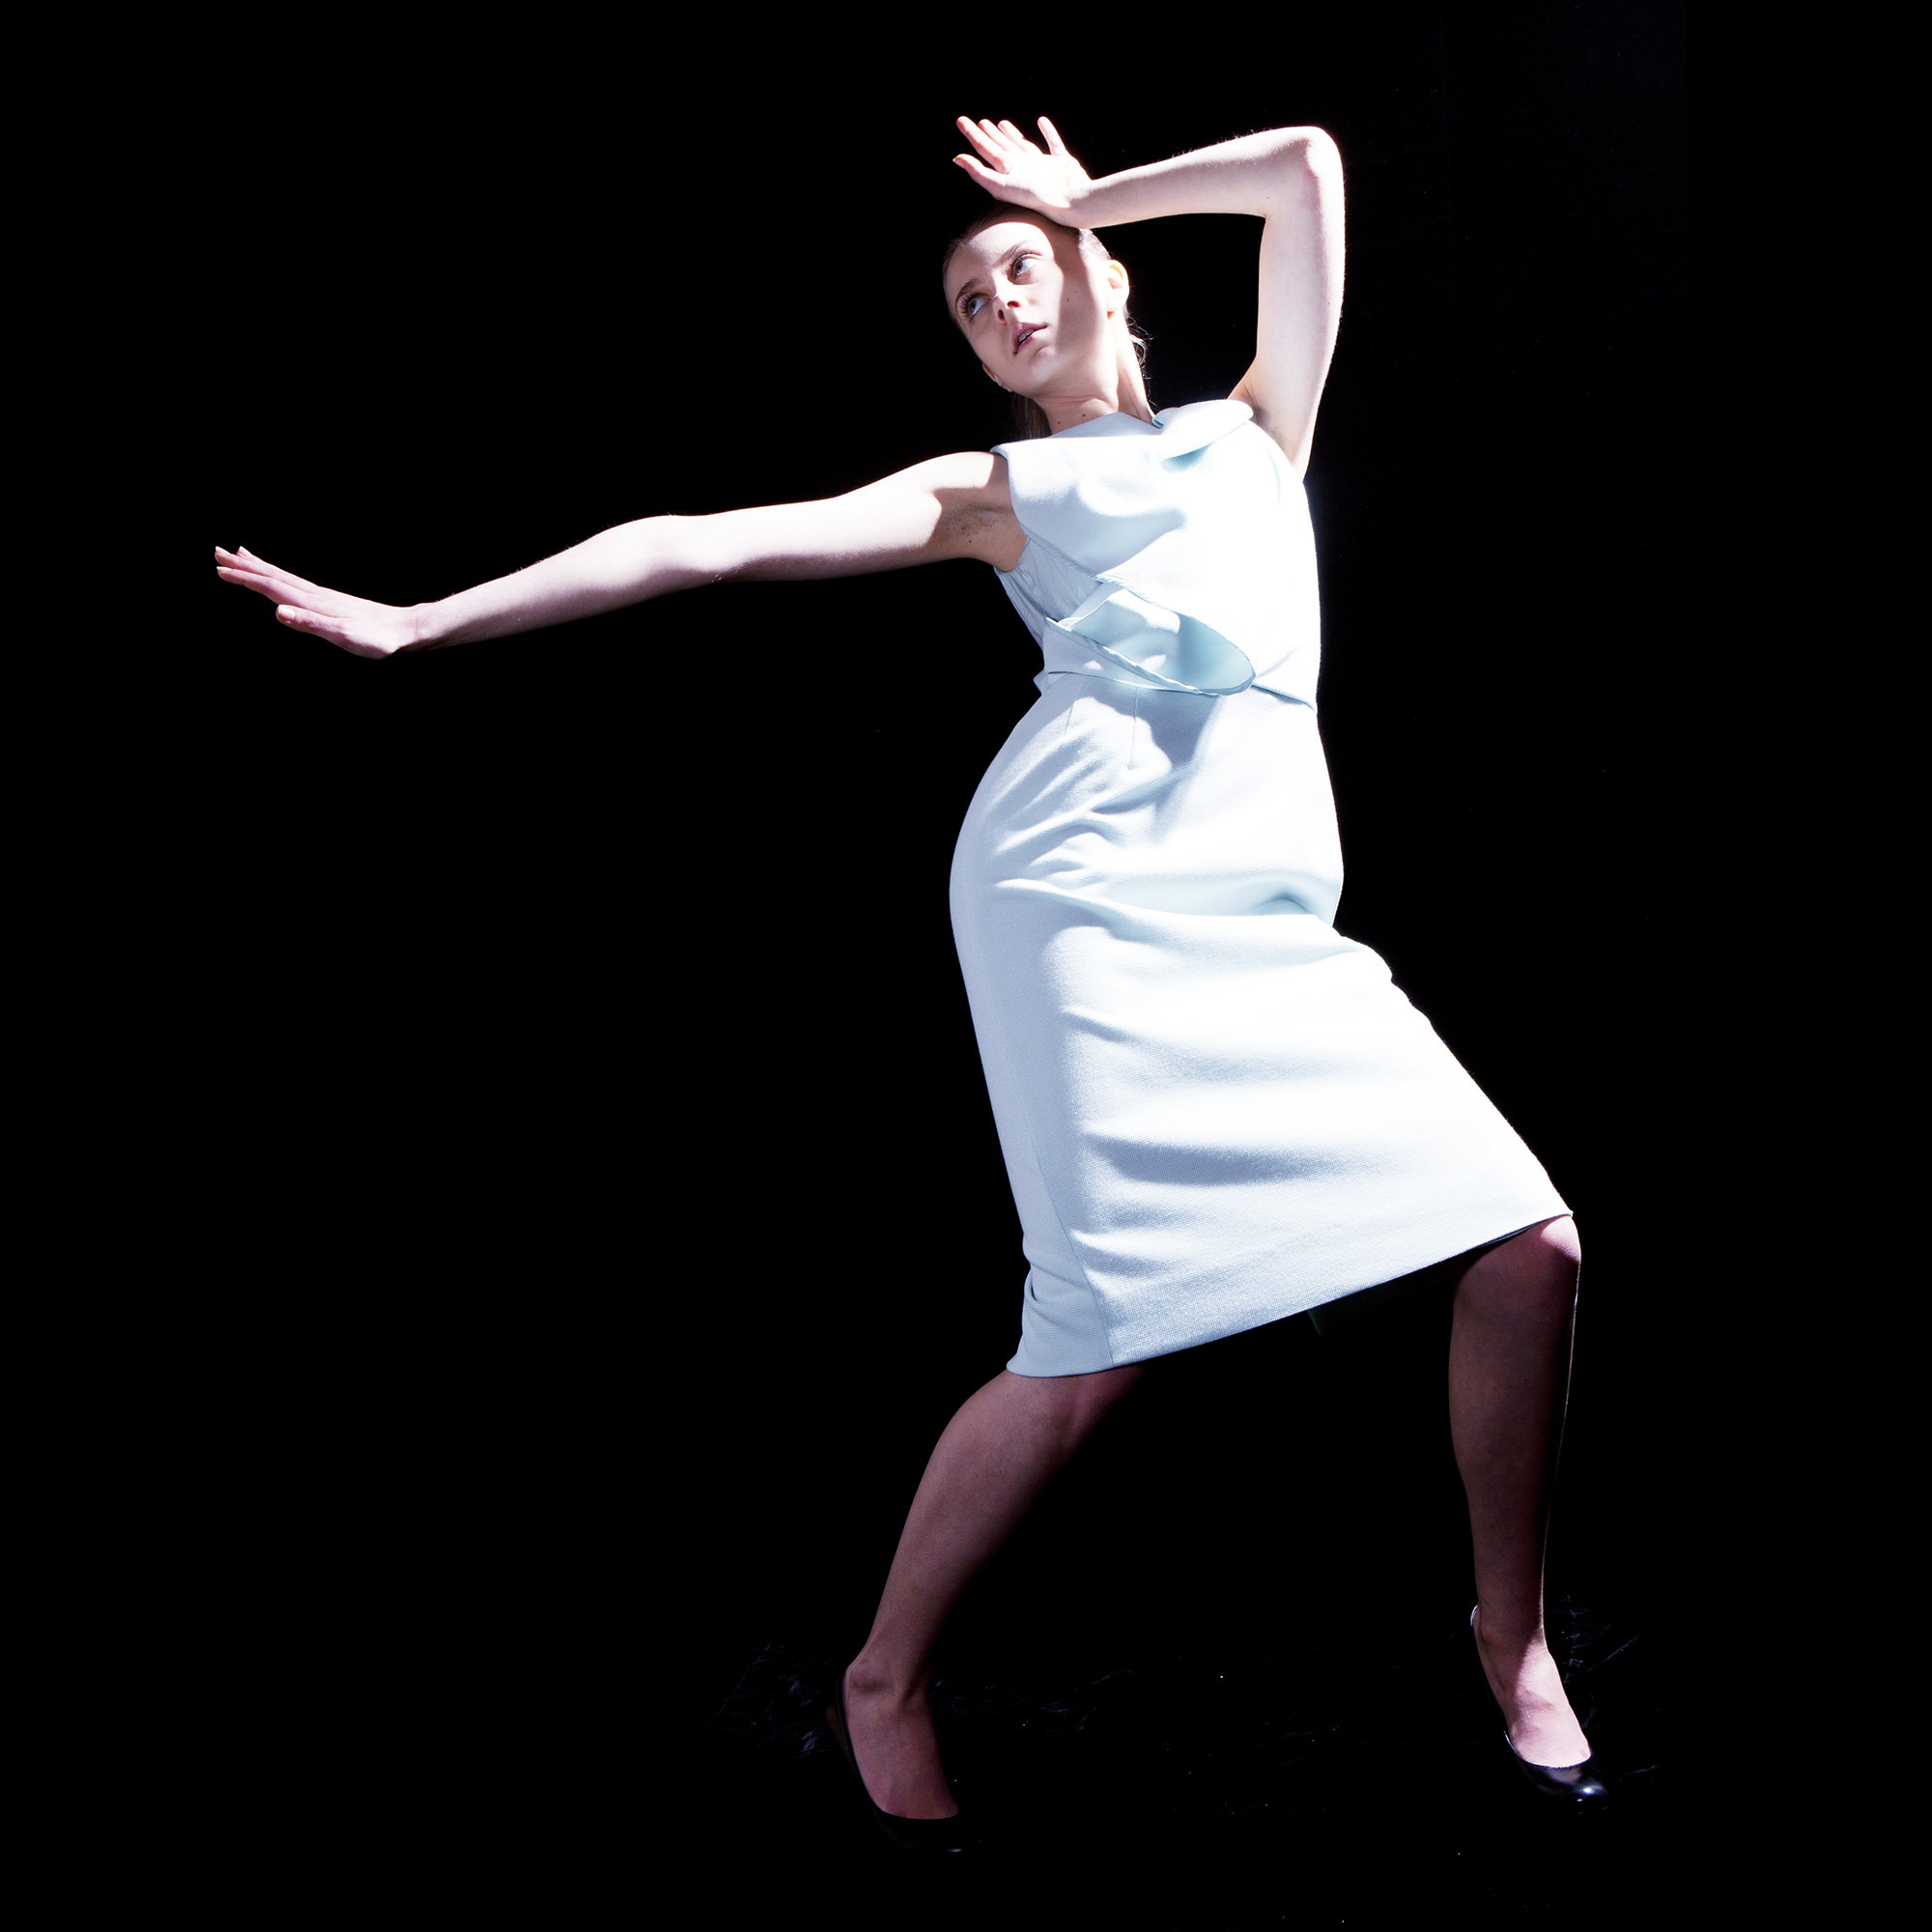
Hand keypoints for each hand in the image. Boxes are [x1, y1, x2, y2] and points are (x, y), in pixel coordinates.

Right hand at [214, 546, 420, 659]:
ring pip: (283, 576)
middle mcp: (315, 594)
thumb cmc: (376, 639)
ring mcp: (323, 595)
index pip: (271, 586)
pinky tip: (279, 577)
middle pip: (273, 575)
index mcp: (312, 602)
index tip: (220, 570)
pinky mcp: (331, 601)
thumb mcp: (343, 636)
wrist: (405, 629)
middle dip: (245, 565)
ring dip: (260, 566)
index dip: (245, 579)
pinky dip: (280, 575)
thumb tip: (278, 611)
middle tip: (217, 552)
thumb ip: (310, 624)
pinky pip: (296, 583)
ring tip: (240, 553)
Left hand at [953, 116, 1091, 220]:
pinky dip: (1048, 133)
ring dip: (1012, 134)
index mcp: (1009, 172)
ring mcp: (1043, 166)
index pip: (986, 150)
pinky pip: (1053, 143)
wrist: (1069, 200)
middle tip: (980, 122)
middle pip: (1002, 148)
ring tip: (1001, 123)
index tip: (961, 122)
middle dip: (990, 135)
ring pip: (1023, 146)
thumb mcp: (1001, 186)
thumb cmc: (1036, 197)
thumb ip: (979, 173)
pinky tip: (1041, 122)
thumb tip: (957, 159)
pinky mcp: (1062, 163)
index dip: (973, 136)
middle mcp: (1023, 168)